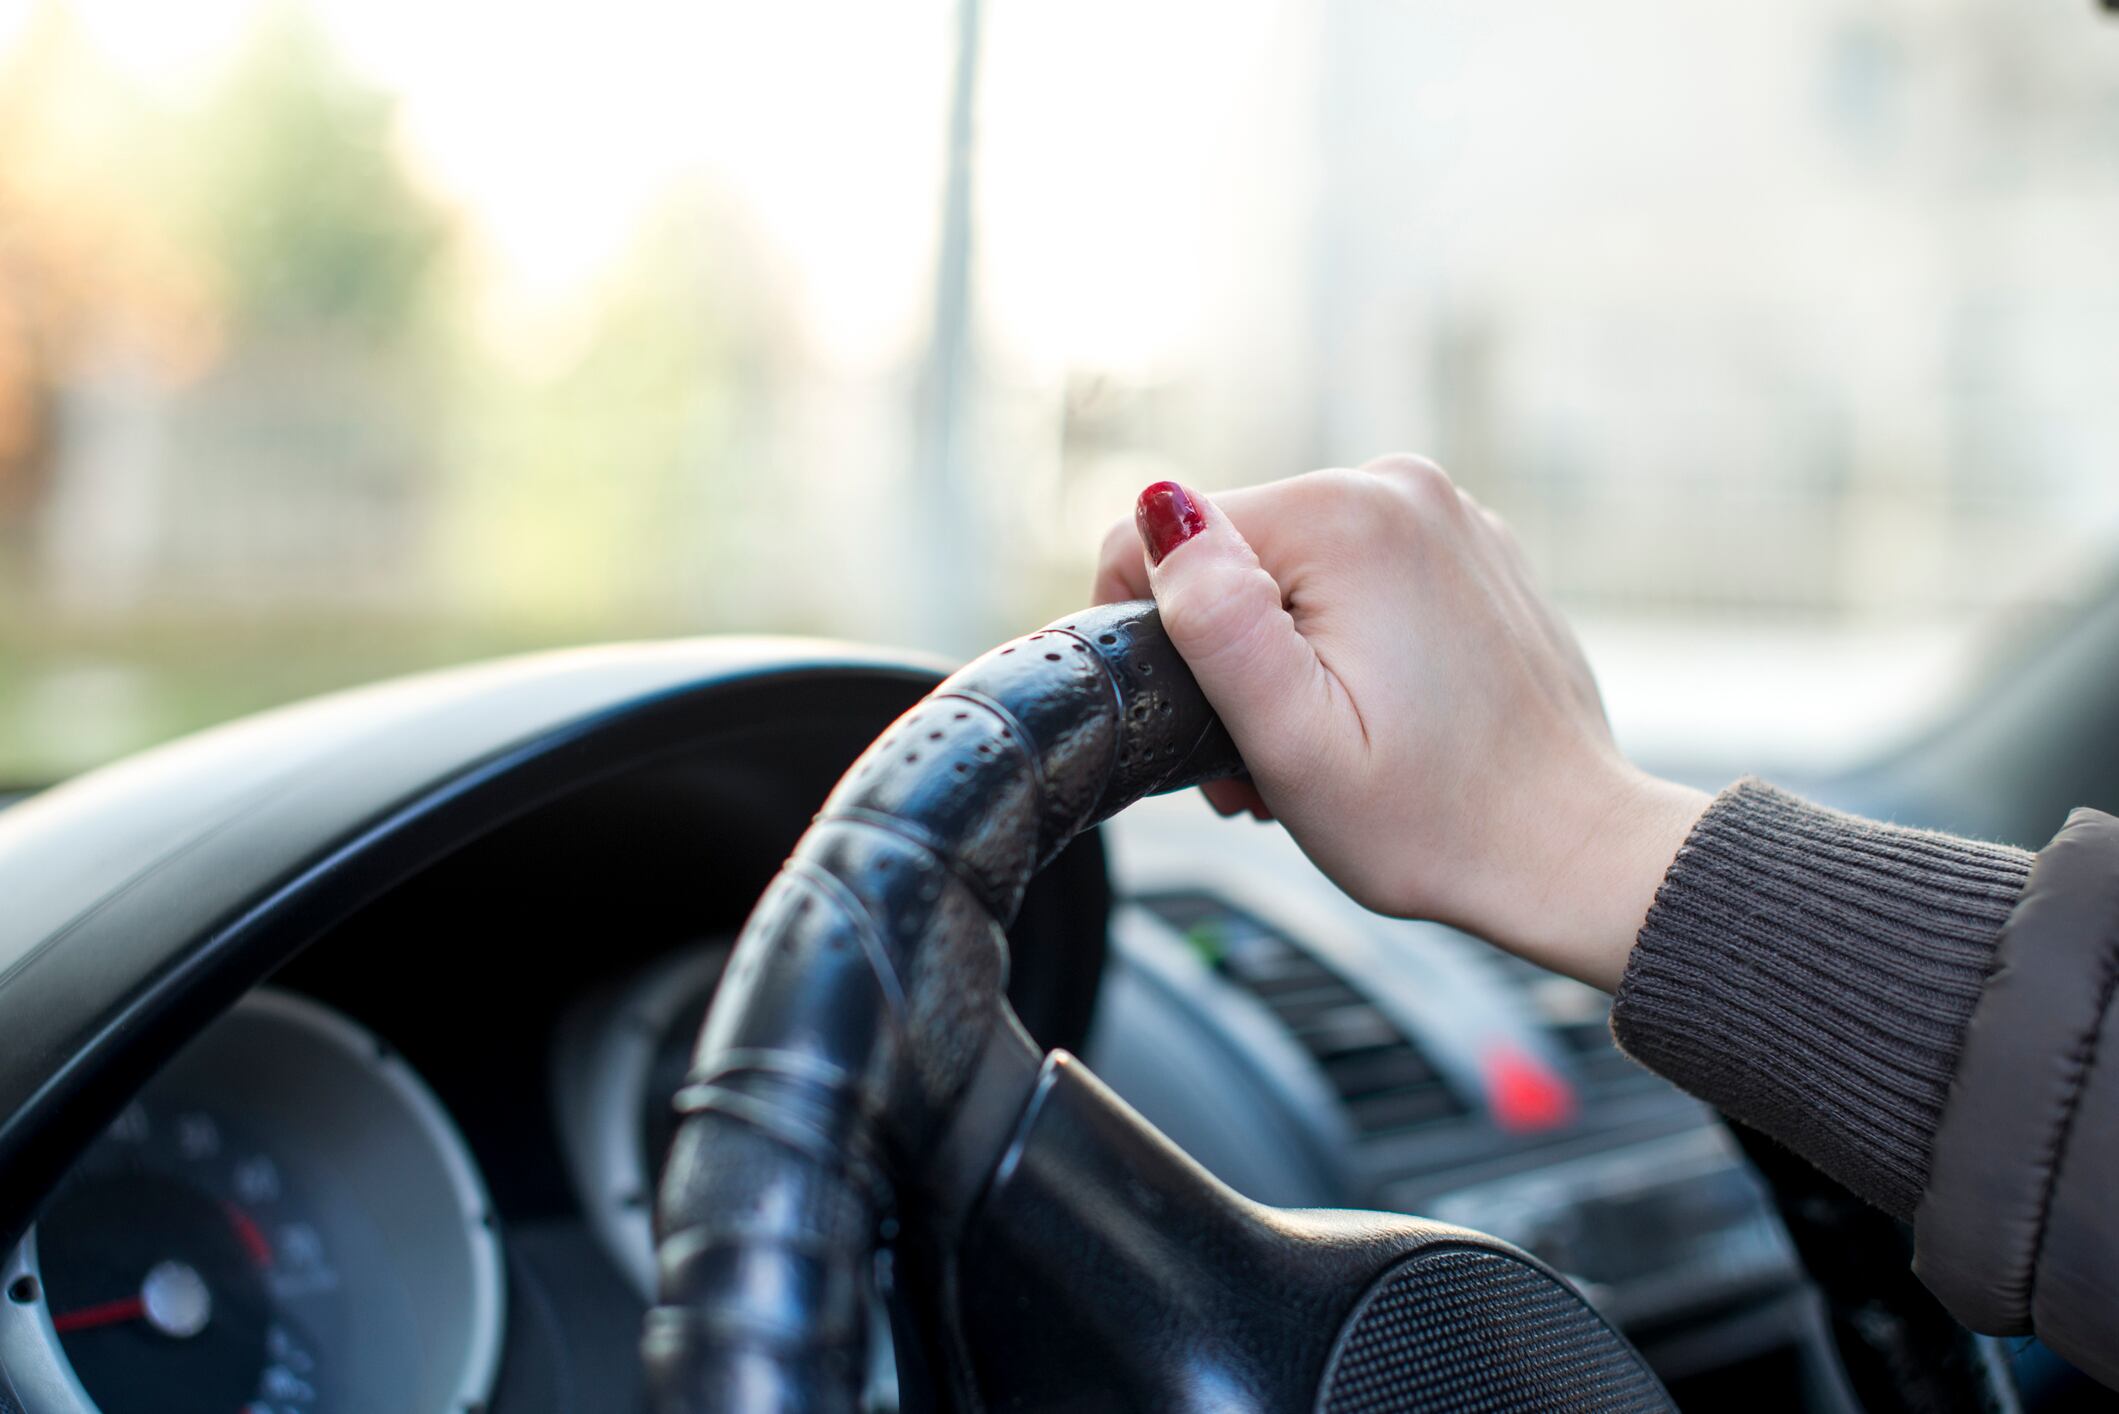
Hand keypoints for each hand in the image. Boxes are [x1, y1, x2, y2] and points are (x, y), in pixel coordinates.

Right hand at [1092, 457, 1707, 989]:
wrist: (1573, 851)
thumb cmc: (1436, 822)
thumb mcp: (1294, 745)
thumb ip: (1217, 620)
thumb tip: (1162, 507)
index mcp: (1344, 518)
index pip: (1164, 533)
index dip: (1148, 631)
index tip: (1194, 721)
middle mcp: (1398, 488)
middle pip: (1233, 551)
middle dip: (1225, 652)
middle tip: (1264, 762)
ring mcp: (1444, 514)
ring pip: (1291, 566)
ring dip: (1282, 655)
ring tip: (1324, 749)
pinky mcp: (1467, 551)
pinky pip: (1357, 575)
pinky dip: (1343, 640)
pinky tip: (1375, 716)